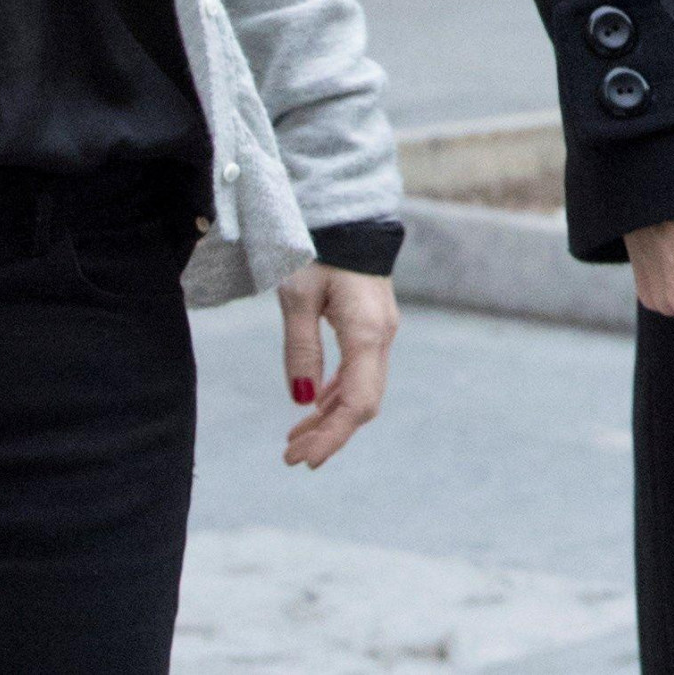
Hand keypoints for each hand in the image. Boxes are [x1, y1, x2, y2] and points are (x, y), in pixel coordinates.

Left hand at [277, 265, 397, 468]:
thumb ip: (301, 350)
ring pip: (362, 389)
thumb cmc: (319, 250)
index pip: (357, 402)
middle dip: (329, 433)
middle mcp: (382, 337)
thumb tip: (301, 400)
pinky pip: (360, 371)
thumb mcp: (298, 298)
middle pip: (363, 402)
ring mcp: (381, 331)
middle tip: (291, 456)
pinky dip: (337, 394)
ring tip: (295, 438)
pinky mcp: (373, 324)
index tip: (303, 460)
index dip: (333, 436)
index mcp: (367, 333)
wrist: (348, 214)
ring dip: (331, 417)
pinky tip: (314, 404)